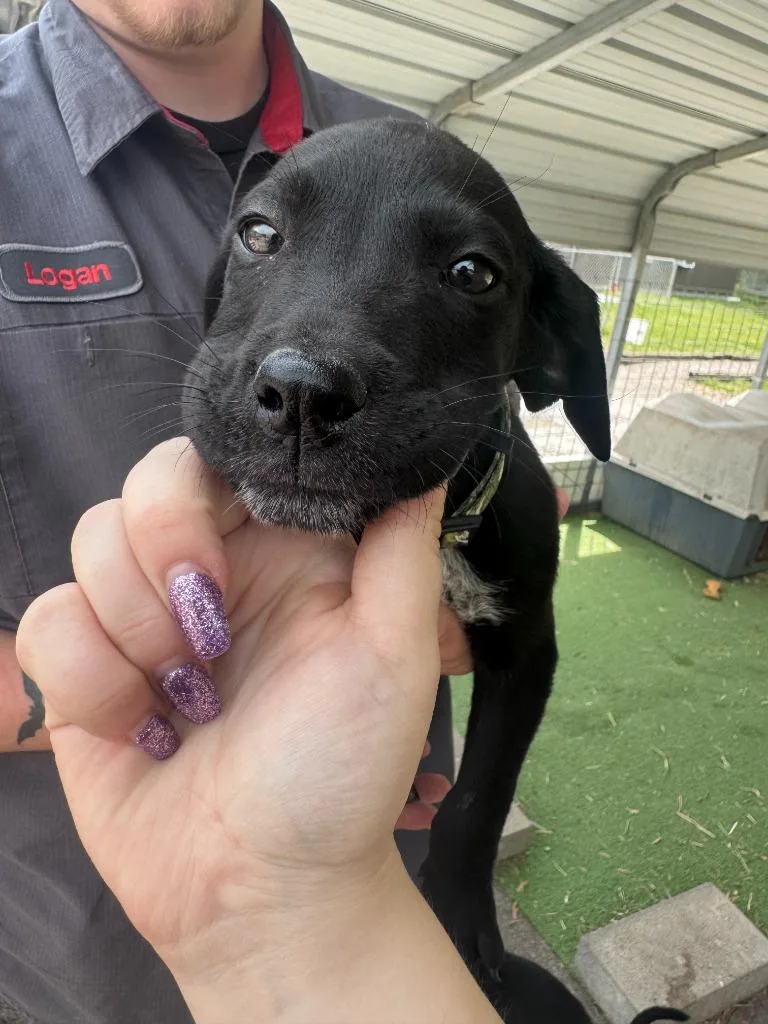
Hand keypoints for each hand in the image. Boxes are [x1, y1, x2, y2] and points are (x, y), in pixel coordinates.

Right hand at [16, 439, 450, 974]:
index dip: (213, 486)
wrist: (262, 892)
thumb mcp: (394, 653)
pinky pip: (50, 620)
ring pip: (90, 540)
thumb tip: (419, 453)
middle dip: (166, 551)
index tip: (231, 558)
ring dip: (135, 629)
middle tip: (208, 634)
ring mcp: (143, 616)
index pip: (227, 454)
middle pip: (148, 481)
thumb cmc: (342, 774)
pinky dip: (91, 680)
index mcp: (285, 548)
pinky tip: (141, 732)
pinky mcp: (84, 670)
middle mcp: (213, 567)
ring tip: (188, 701)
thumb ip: (400, 545)